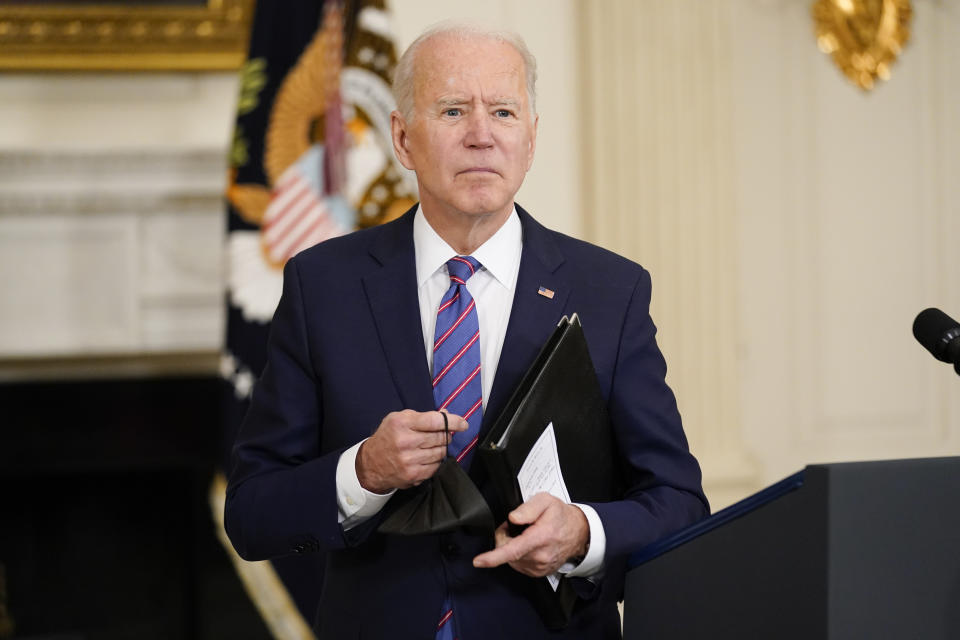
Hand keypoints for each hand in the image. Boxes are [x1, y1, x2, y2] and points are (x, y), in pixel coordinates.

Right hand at [356, 410, 466, 492]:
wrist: (370, 464)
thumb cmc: (388, 437)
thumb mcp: (400, 419)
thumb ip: (424, 416)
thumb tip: (446, 414)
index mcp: (402, 423)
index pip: (435, 421)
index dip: (453, 422)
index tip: (463, 424)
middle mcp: (405, 442)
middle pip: (440, 437)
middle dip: (446, 435)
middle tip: (443, 434)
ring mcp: (409, 460)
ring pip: (440, 452)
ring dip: (441, 448)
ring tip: (432, 446)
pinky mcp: (413, 474)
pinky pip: (436, 466)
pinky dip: (436, 461)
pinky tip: (427, 457)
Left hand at [472, 493, 589, 576]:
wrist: (579, 532)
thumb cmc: (561, 516)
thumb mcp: (546, 501)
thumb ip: (528, 508)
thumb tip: (513, 518)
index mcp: (540, 537)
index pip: (513, 550)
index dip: (493, 556)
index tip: (478, 561)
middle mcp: (540, 556)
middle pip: (507, 551)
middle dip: (505, 537)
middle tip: (516, 525)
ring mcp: (539, 567)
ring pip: (511, 559)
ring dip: (512, 546)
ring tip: (525, 534)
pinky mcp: (539, 572)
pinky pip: (519, 564)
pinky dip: (518, 554)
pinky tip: (529, 545)